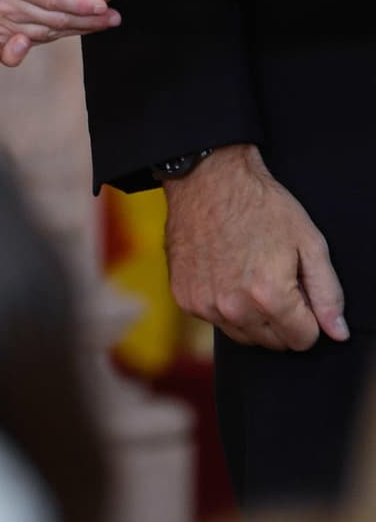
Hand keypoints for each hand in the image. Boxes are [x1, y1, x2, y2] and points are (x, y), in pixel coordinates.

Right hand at [164, 144, 347, 350]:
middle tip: (275, 278)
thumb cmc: (261, 205)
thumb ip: (327, 292)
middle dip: (281, 318)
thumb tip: (337, 331)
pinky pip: (215, 320)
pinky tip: (225, 272)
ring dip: (252, 316)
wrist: (207, 179)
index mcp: (269, 295)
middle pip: (273, 342)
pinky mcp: (184, 298)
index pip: (303, 339)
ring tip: (249, 275)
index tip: (298, 289)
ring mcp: (204, 305)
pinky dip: (224, 305)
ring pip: (243, 335)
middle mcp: (234, 307)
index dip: (308, 316)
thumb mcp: (309, 241)